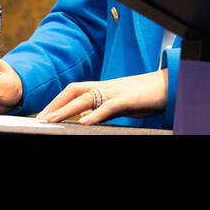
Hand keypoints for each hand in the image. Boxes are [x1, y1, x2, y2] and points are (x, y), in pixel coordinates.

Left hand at [37, 70, 168, 124]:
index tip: (44, 113)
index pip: (75, 89)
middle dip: (56, 104)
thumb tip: (86, 118)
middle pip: (75, 90)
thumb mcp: (120, 102)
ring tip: (52, 121)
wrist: (168, 86)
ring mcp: (116, 92)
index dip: (57, 99)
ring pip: (86, 98)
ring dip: (66, 110)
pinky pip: (107, 106)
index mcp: (104, 86)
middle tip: (41, 119)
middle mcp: (106, 86)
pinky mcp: (127, 99)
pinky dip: (94, 115)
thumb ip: (103, 108)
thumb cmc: (145, 96)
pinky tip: (83, 123)